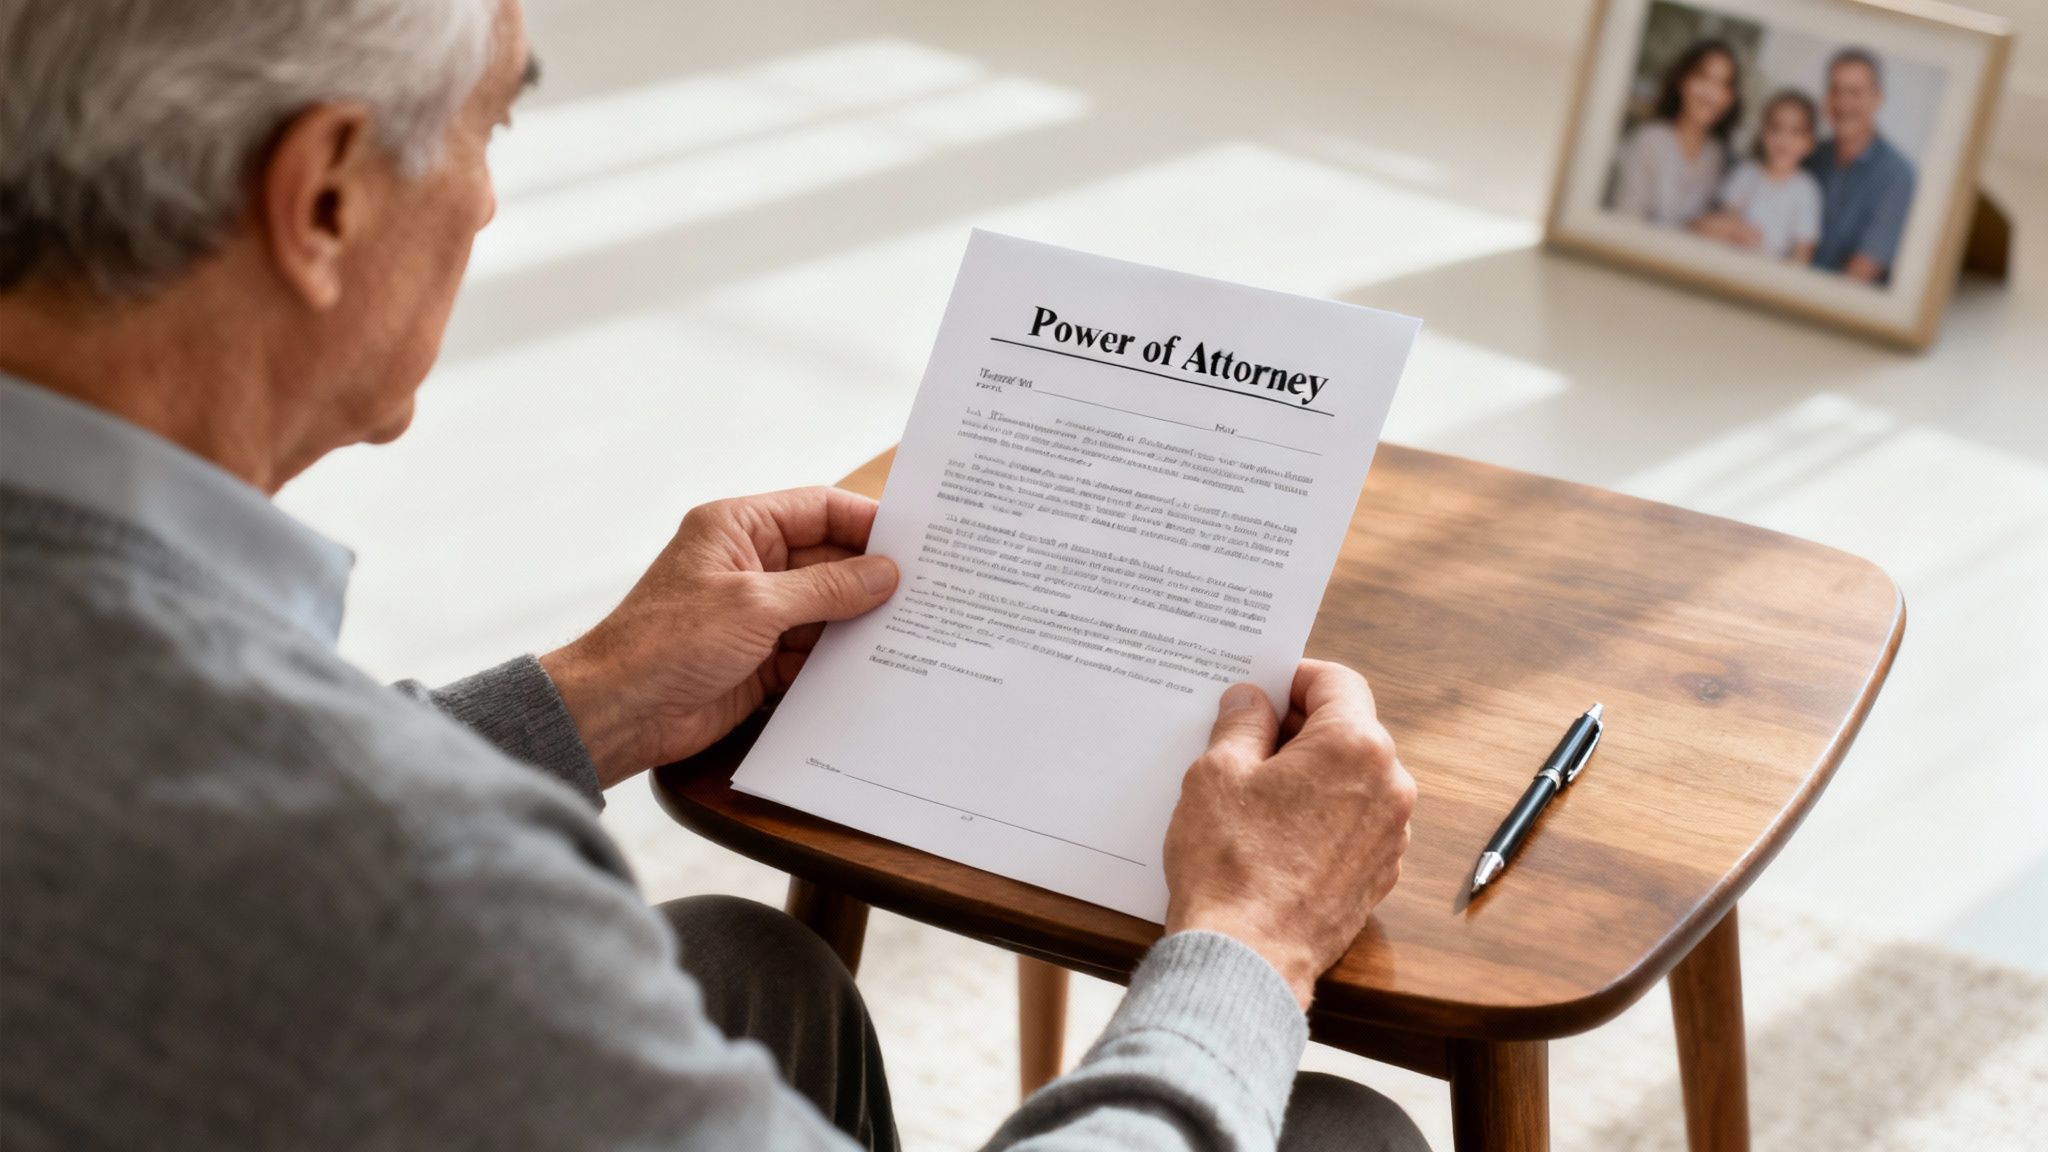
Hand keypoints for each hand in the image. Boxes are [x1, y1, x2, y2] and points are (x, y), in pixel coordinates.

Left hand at [539, 488, 897, 786]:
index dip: (866, 522)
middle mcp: (750, 565)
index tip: (915, 540)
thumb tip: (884, 574)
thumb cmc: (667, 642)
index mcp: (739, 528)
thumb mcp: (756, 605)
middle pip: (828, 560)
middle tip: (928, 589)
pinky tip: (877, 666)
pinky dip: (840, 659)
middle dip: (872, 577)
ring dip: (860, 621)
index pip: (818, 509)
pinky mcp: (761, 659)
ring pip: (826, 609)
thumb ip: (826, 588)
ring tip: (914, 629)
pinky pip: (813, 651)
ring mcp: (757, 614)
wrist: (620, 712)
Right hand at [1162, 660, 1415, 1009]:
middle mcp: (1389, 787)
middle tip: (1244, 740)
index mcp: (1356, 746)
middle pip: (1349, 730)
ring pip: (1352, 779)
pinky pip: (1353, 824)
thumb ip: (1241, 723)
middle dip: (1299, 728)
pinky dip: (1321, 816)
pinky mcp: (1378, 876)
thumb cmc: (1230, 865)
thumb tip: (1251, 701)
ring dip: (1311, 774)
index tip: (1262, 690)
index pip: (1336, 682)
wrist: (1247, 958)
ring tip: (1254, 794)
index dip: (1294, 678)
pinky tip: (1274, 834)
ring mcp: (1389, 836)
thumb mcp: (1217, 773)